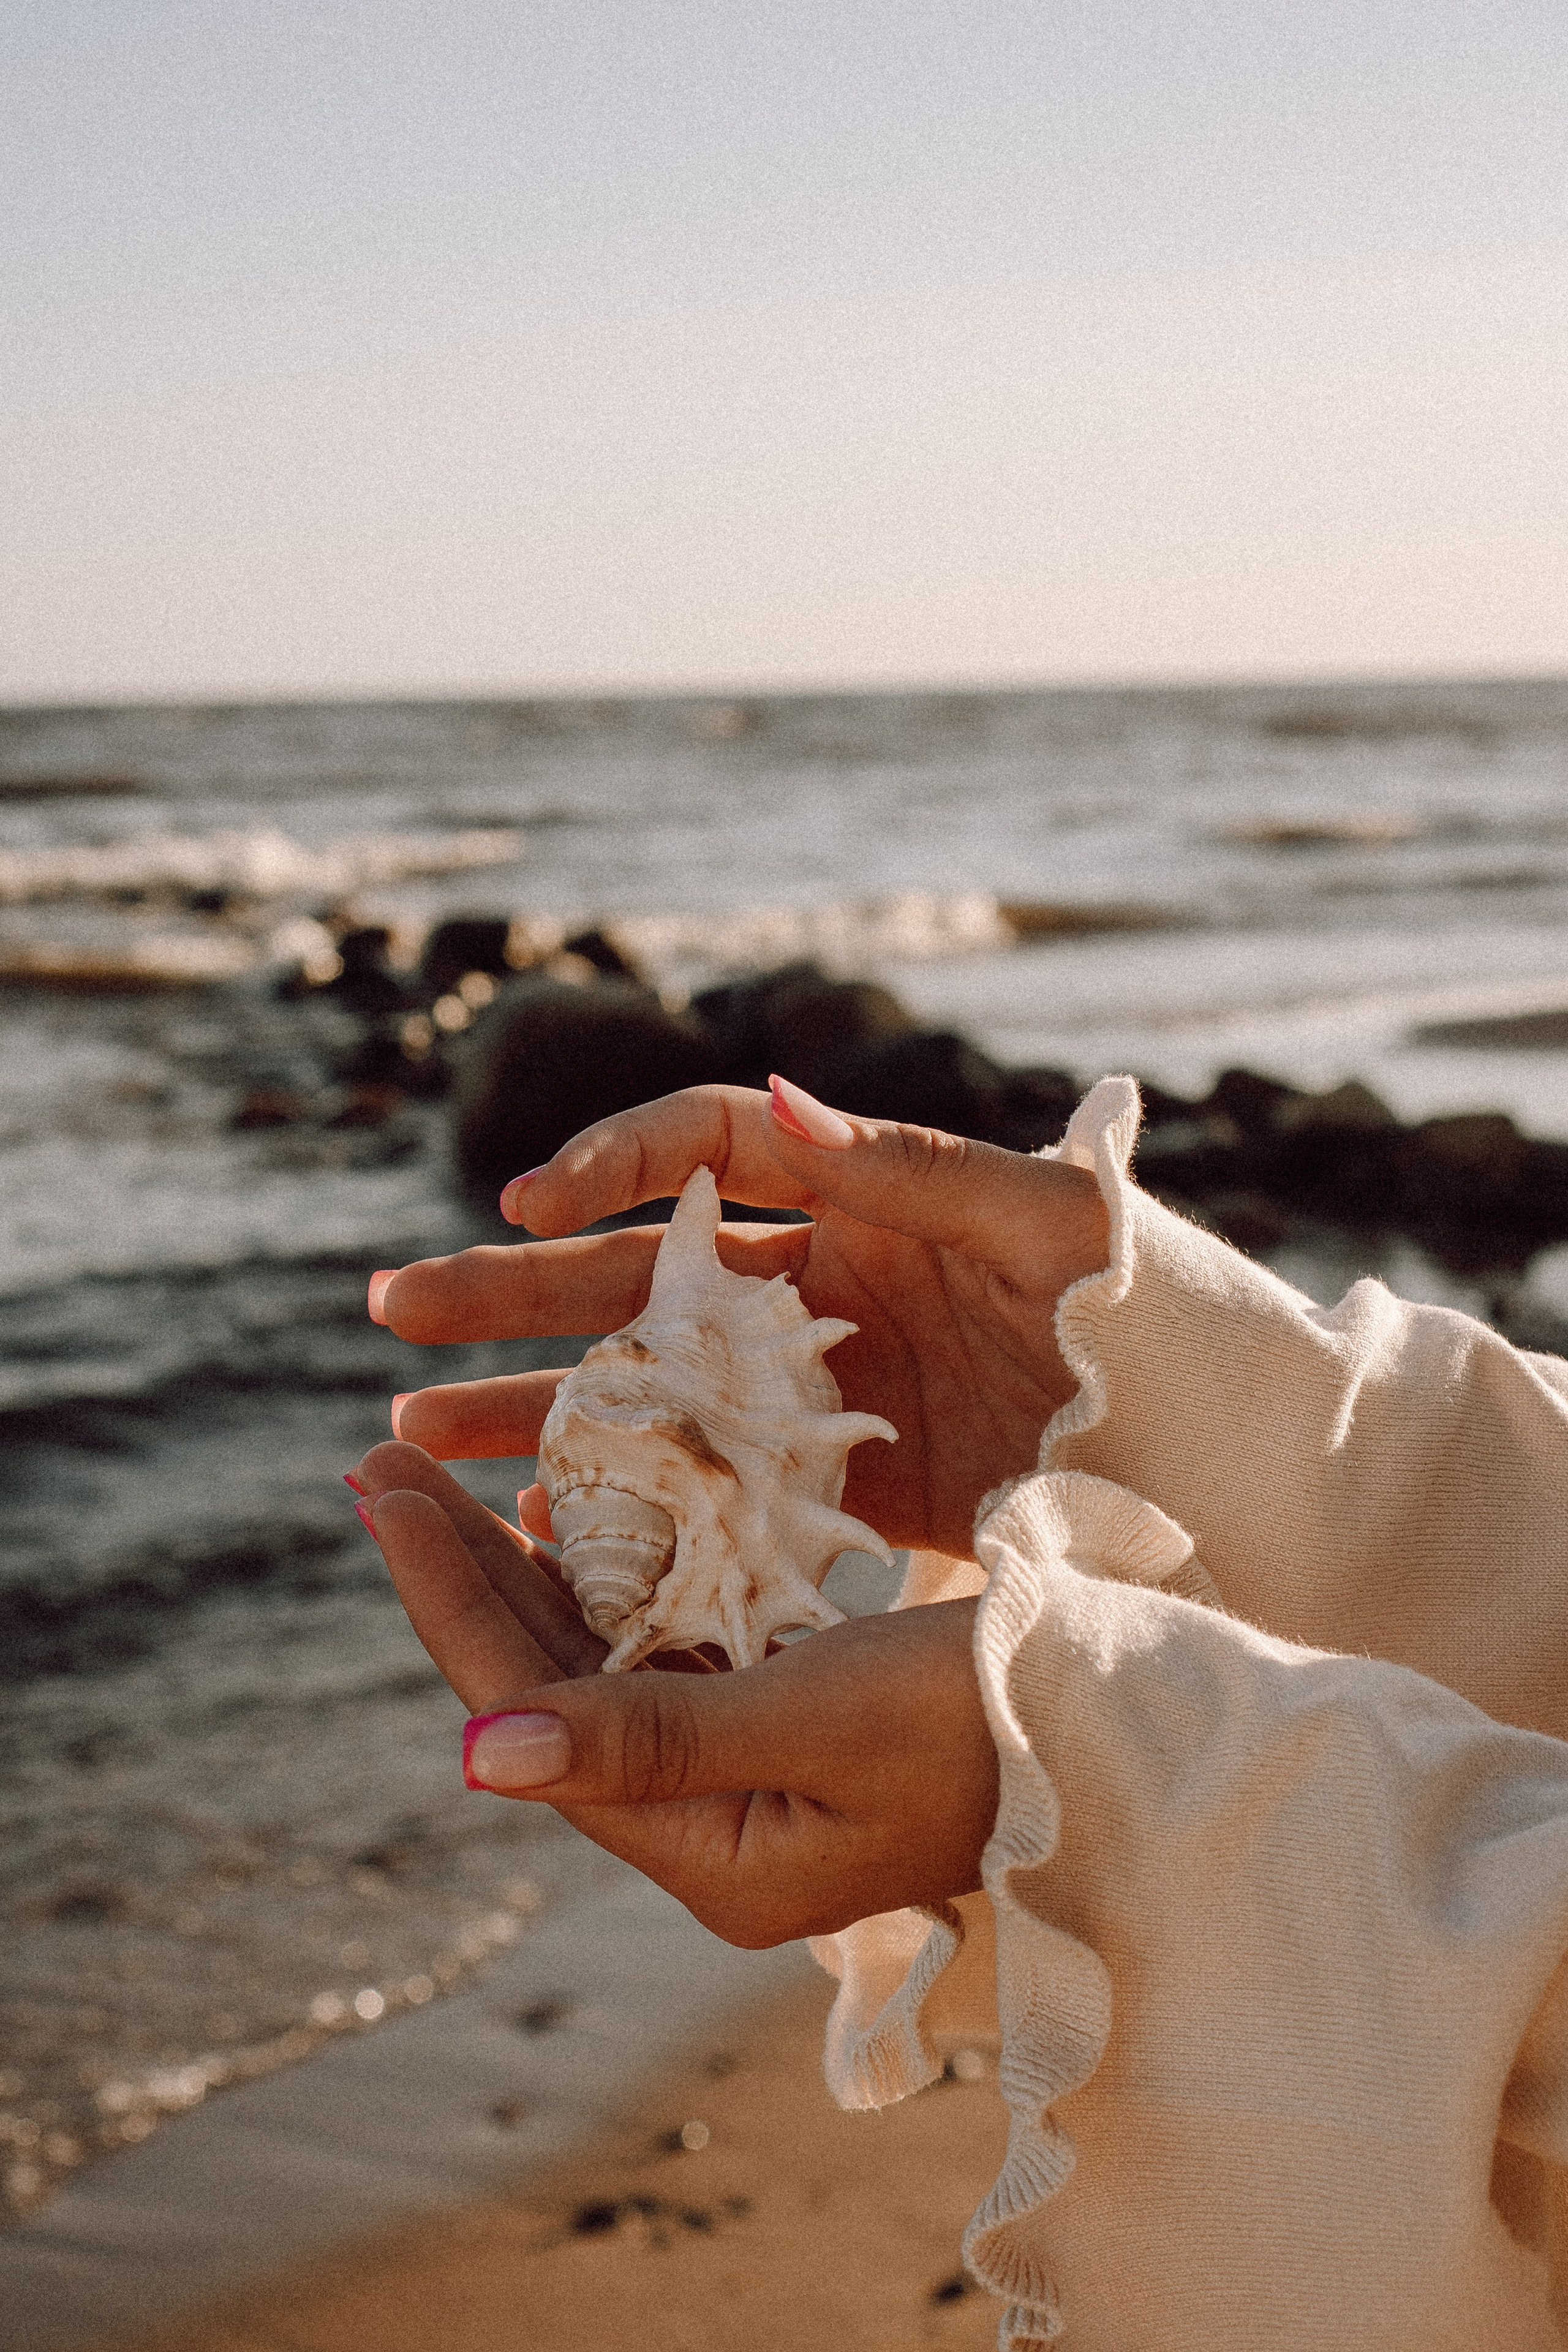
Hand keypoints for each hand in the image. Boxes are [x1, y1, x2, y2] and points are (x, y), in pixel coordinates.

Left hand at [351, 1445, 997, 1945]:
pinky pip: (665, 1652)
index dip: (448, 1598)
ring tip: (439, 1484)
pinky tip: (567, 1515)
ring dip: (521, 1573)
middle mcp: (711, 1830)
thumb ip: (648, 1736)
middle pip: (545, 1690)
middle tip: (378, 1469)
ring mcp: (748, 1783)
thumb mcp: (819, 1716)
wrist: (1131, 1729)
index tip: (376, 1490)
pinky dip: (611, 1581)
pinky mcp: (786, 1729)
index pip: (530, 1715)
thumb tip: (472, 1757)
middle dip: (461, 1576)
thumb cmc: (994, 1717)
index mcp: (709, 1854)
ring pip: (597, 1666)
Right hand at [370, 1077, 1107, 1556]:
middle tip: (394, 1309)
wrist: (1221, 1456)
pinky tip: (526, 1522)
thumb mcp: (1054, 1223)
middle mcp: (814, 1286)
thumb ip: (923, 1168)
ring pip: (640, 1385)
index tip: (529, 1202)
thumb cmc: (1155, 1312)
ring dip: (527, 1402)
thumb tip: (779, 1104)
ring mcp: (808, 1389)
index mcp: (861, 1197)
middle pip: (632, 1272)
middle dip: (512, 1286)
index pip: (705, 1150)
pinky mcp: (826, 1485)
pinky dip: (617, 1499)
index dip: (611, 1163)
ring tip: (408, 1433)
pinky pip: (697, 1484)